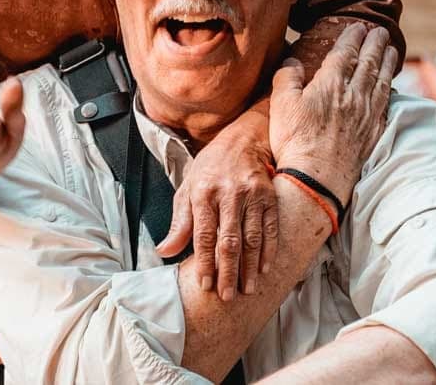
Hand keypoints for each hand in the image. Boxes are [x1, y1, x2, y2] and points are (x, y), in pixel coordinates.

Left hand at [156, 107, 276, 301]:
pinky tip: (265, 268)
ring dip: (250, 267)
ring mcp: (252, 194)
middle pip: (229, 240)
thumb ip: (178, 222)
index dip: (205, 262)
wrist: (241, 138)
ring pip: (252, 237)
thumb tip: (164, 251)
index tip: (205, 286)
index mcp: (203, 192)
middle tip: (226, 296)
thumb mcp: (187, 188)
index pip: (204, 235)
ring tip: (248, 289)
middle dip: (227, 271)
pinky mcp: (269, 195)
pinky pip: (270, 227)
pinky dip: (268, 250)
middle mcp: (228, 193)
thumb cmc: (210, 167)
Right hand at [270, 24, 396, 203]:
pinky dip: (389, 90)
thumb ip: (287, 77)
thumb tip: (294, 61)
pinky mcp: (371, 134)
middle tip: (380, 31)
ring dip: (387, 63)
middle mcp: (353, 96)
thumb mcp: (280, 104)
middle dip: (375, 44)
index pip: (345, 53)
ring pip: (381, 81)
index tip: (358, 26)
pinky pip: (385, 105)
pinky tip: (390, 87)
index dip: (352, 37)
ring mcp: (366, 115)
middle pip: (369, 63)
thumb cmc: (294, 141)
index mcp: (331, 84)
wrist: (316, 180)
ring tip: (392, 50)